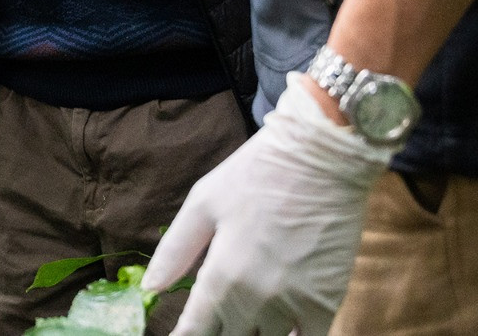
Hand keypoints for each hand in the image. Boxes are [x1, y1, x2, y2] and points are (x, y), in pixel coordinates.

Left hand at [143, 73, 391, 335]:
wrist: (321, 158)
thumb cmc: (256, 174)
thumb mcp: (203, 202)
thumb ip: (175, 250)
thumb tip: (150, 288)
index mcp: (222, 276)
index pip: (197, 329)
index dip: (187, 335)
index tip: (182, 334)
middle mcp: (256, 300)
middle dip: (219, 331)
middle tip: (215, 318)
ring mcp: (294, 305)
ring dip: (253, 332)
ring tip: (245, 318)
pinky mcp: (327, 303)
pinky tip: (279, 326)